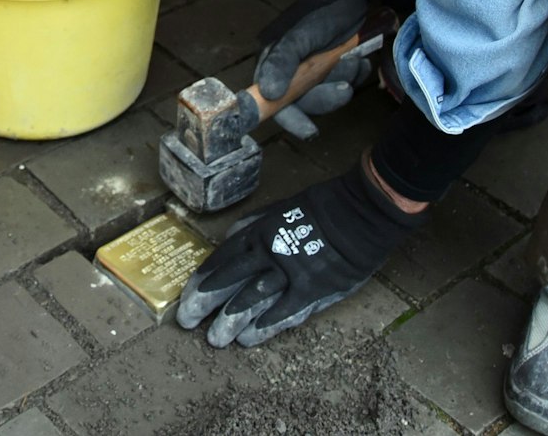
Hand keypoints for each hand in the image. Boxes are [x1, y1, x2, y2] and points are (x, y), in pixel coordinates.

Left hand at [175, 163, 423, 347]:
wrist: (360, 213)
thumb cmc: (320, 207)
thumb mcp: (279, 208)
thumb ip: (252, 224)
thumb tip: (228, 238)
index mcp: (259, 233)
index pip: (222, 259)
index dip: (203, 280)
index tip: (187, 296)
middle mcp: (269, 254)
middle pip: (230, 283)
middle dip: (205, 304)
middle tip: (188, 322)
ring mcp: (291, 274)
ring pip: (252, 302)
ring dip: (231, 322)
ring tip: (216, 339)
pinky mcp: (313, 291)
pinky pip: (285, 313)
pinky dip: (266, 327)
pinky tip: (250, 339)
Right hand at [257, 0, 370, 138]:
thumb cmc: (319, 10)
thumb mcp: (299, 34)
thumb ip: (283, 62)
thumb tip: (268, 94)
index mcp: (271, 63)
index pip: (272, 100)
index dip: (289, 118)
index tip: (309, 130)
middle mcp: (288, 71)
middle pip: (304, 102)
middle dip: (327, 96)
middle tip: (344, 86)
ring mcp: (311, 71)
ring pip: (326, 95)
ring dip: (343, 81)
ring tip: (354, 61)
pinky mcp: (332, 69)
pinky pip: (342, 85)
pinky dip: (353, 76)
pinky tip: (359, 60)